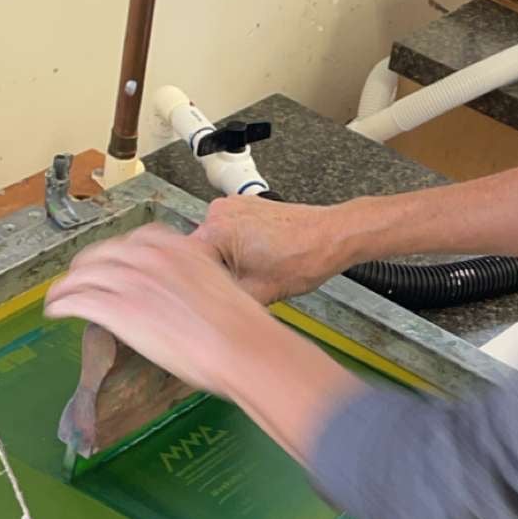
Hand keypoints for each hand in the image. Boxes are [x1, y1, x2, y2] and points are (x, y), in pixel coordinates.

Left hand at [45, 224, 274, 403]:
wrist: (240, 345)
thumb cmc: (240, 326)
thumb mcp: (218, 285)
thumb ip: (192, 280)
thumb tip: (183, 293)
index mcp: (176, 247)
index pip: (132, 241)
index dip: (115, 253)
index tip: (111, 263)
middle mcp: (149, 257)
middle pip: (101, 254)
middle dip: (86, 267)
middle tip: (79, 280)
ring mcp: (130, 281)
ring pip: (83, 276)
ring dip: (66, 286)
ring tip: (59, 296)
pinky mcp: (117, 309)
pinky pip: (77, 300)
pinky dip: (61, 303)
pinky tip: (56, 310)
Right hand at [194, 196, 351, 304]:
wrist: (332, 237)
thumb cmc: (304, 257)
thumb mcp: (256, 293)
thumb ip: (222, 300)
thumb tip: (207, 312)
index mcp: (214, 230)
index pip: (185, 264)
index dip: (196, 285)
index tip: (203, 298)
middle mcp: (218, 212)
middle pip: (199, 253)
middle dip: (213, 273)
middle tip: (231, 291)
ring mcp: (233, 205)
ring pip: (215, 244)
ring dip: (226, 261)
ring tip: (250, 275)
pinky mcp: (246, 206)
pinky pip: (230, 232)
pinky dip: (238, 248)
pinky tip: (258, 261)